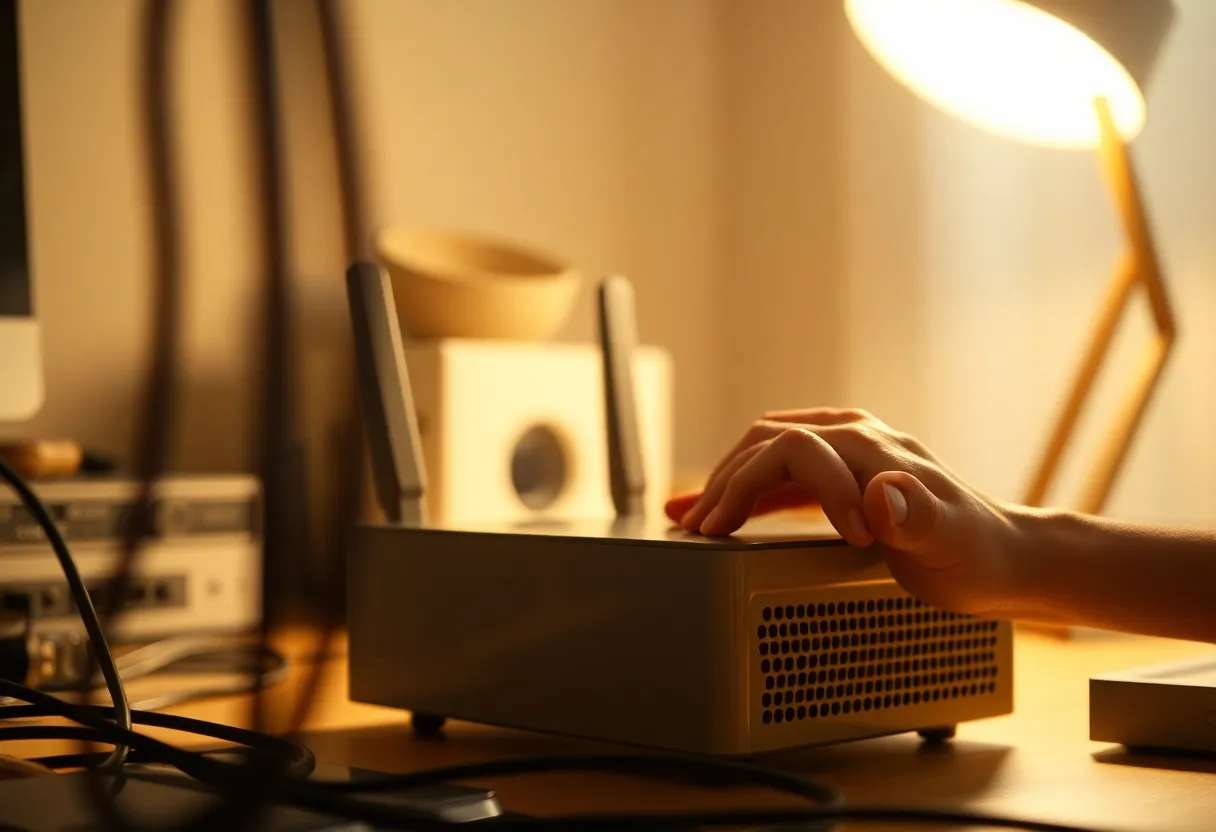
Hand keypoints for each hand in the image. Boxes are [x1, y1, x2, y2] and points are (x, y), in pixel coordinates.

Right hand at [669, 408, 1022, 615]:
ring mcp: (852, 455)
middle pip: (766, 441)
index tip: (744, 536)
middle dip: (726, 481)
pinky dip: (752, 488)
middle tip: (698, 527)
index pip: (786, 448)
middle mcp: (856, 439)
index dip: (756, 488)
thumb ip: (916, 515)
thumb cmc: (977, 555)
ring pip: (769, 450)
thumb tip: (879, 494)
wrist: (1006, 558)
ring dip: (730, 479)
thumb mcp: (949, 542)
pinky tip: (730, 509)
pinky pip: (787, 472)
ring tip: (695, 515)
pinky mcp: (849, 477)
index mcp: (869, 446)